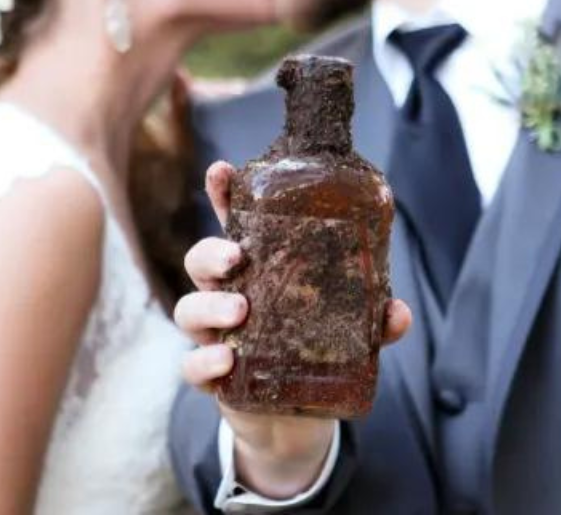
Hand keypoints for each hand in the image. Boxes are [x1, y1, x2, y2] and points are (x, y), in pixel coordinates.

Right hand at [175, 161, 412, 498]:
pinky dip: (204, 362)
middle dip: (211, 252)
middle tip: (238, 257)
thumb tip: (397, 311)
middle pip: (200, 261)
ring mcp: (215, 335)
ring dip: (209, 306)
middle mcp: (228, 296)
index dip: (222, 195)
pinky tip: (226, 361)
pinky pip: (191, 365)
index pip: (233, 225)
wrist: (294, 414)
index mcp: (258, 271)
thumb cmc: (313, 352)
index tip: (221, 169)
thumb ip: (370, 320)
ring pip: (187, 308)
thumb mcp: (346, 331)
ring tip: (239, 310)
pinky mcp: (211, 374)